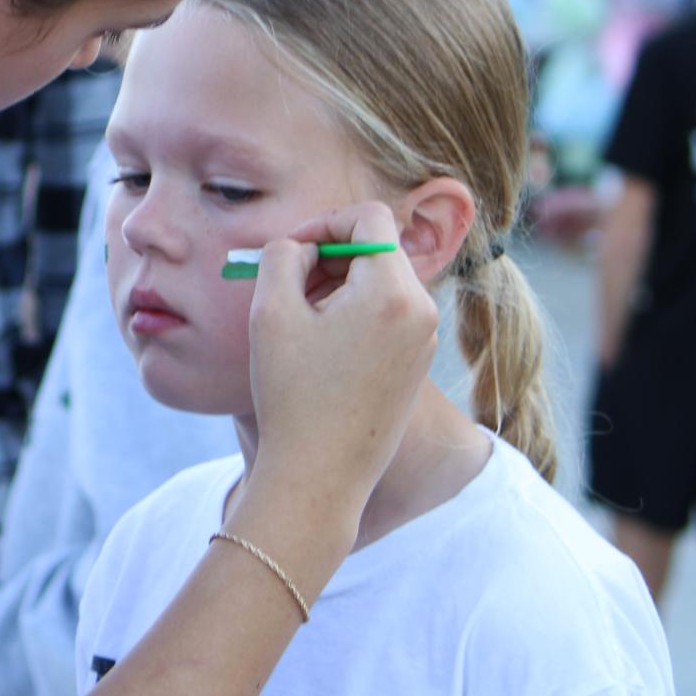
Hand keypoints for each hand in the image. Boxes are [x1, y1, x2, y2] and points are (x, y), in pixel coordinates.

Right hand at [225, 204, 439, 579]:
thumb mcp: (271, 311)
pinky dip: (353, 316)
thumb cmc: (292, 394)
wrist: (320, 477)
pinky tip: (318, 350)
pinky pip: (387, 316)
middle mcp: (422, 310)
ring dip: (338, 287)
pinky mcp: (416, 365)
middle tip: (285, 285)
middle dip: (328, 256)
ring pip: (380, 283)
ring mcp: (424, 340)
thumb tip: (303, 247)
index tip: (290, 252)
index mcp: (394, 291)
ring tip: (297, 322)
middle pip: (377, 249)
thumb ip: (284, 256)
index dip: (323, 223)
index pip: (369, 218)